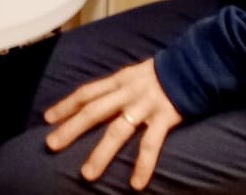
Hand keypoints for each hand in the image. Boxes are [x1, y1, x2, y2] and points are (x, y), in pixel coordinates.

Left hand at [43, 59, 182, 190]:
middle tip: (51, 145)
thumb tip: (103, 99)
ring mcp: (145, 105)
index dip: (67, 104)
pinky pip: (151, 144)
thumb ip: (121, 87)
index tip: (48, 118)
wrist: (198, 62)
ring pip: (117, 131)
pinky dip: (143, 165)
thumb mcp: (138, 73)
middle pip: (94, 111)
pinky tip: (136, 183)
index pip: (87, 92)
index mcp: (121, 80)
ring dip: (100, 153)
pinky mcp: (164, 117)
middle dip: (71, 128)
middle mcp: (128, 92)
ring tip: (87, 174)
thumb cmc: (168, 71)